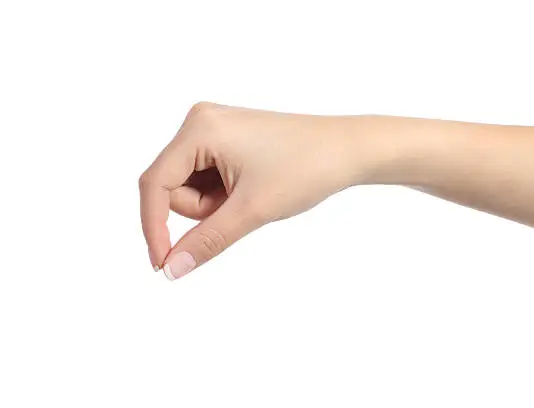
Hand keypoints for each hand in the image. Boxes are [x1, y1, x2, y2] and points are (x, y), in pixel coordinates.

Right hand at [139, 102, 359, 279]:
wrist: (348, 150)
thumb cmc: (307, 168)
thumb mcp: (252, 210)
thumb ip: (207, 240)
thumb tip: (172, 269)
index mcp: (200, 128)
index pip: (155, 184)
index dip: (153, 228)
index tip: (162, 264)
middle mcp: (201, 121)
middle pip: (172, 187)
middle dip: (204, 210)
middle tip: (244, 206)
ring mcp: (214, 128)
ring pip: (191, 186)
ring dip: (216, 204)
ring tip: (253, 194)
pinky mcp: (227, 138)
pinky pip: (207, 178)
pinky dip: (224, 194)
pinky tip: (253, 187)